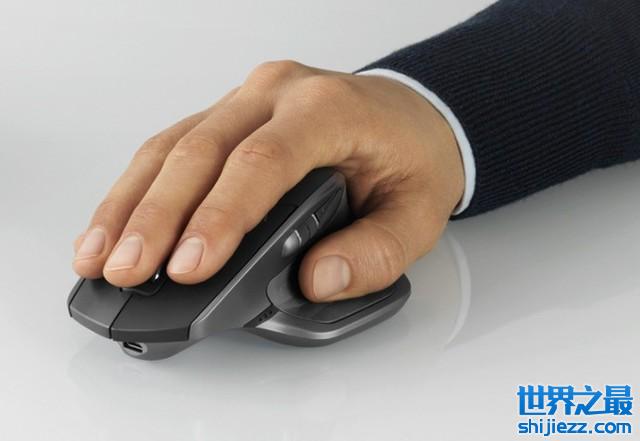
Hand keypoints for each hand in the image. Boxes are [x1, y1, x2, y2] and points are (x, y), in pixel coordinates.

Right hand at [72, 60, 463, 301]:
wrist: (413, 118)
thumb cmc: (414, 157)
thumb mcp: (419, 214)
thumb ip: (376, 253)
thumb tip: (316, 280)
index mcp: (328, 110)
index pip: (261, 161)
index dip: (219, 215)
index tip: (187, 267)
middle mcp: (278, 94)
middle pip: (200, 151)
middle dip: (156, 216)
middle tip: (126, 270)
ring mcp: (248, 100)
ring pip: (172, 145)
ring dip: (132, 202)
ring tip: (100, 253)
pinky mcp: (230, 115)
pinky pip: (174, 144)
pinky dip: (141, 187)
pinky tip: (119, 221)